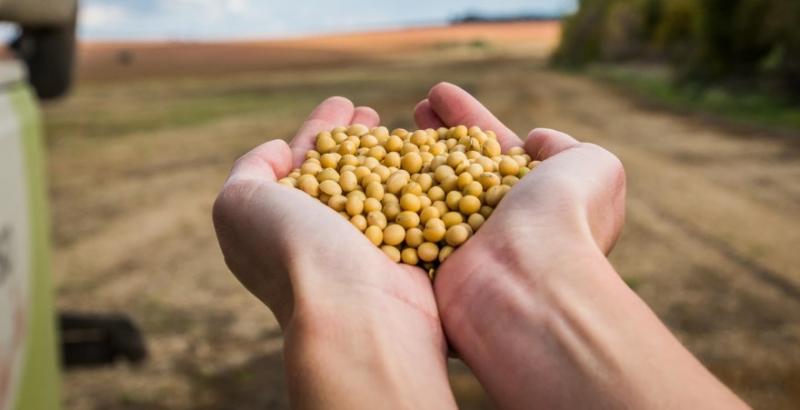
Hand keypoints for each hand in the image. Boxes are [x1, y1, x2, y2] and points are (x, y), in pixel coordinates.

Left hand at [213, 97, 455, 408]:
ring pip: (376, 188)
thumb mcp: (239, 203)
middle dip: (354, 139)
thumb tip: (282, 151)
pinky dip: (415, 181)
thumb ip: (250, 169)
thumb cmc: (293, 253)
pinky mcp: (403, 256)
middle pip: (340, 173)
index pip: (300, 166)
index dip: (319, 132)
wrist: (355, 311)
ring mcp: (364, 247)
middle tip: (369, 110)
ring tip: (403, 126)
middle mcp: (320, 238)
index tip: (341, 104)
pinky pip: (408, 207)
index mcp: (279, 227)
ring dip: (386, 154)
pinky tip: (426, 157)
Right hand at [414, 83, 745, 408]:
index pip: (496, 147)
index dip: (469, 119)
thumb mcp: (593, 165)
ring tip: (386, 128)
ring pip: (433, 190)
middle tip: (416, 107)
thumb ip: (563, 146)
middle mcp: (501, 220)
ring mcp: (466, 241)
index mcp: (538, 196)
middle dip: (439, 134)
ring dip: (412, 158)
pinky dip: (392, 195)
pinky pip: (409, 220)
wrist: (527, 275)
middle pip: (462, 166)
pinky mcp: (435, 260)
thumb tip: (533, 142)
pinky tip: (373, 167)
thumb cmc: (564, 216)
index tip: (440, 93)